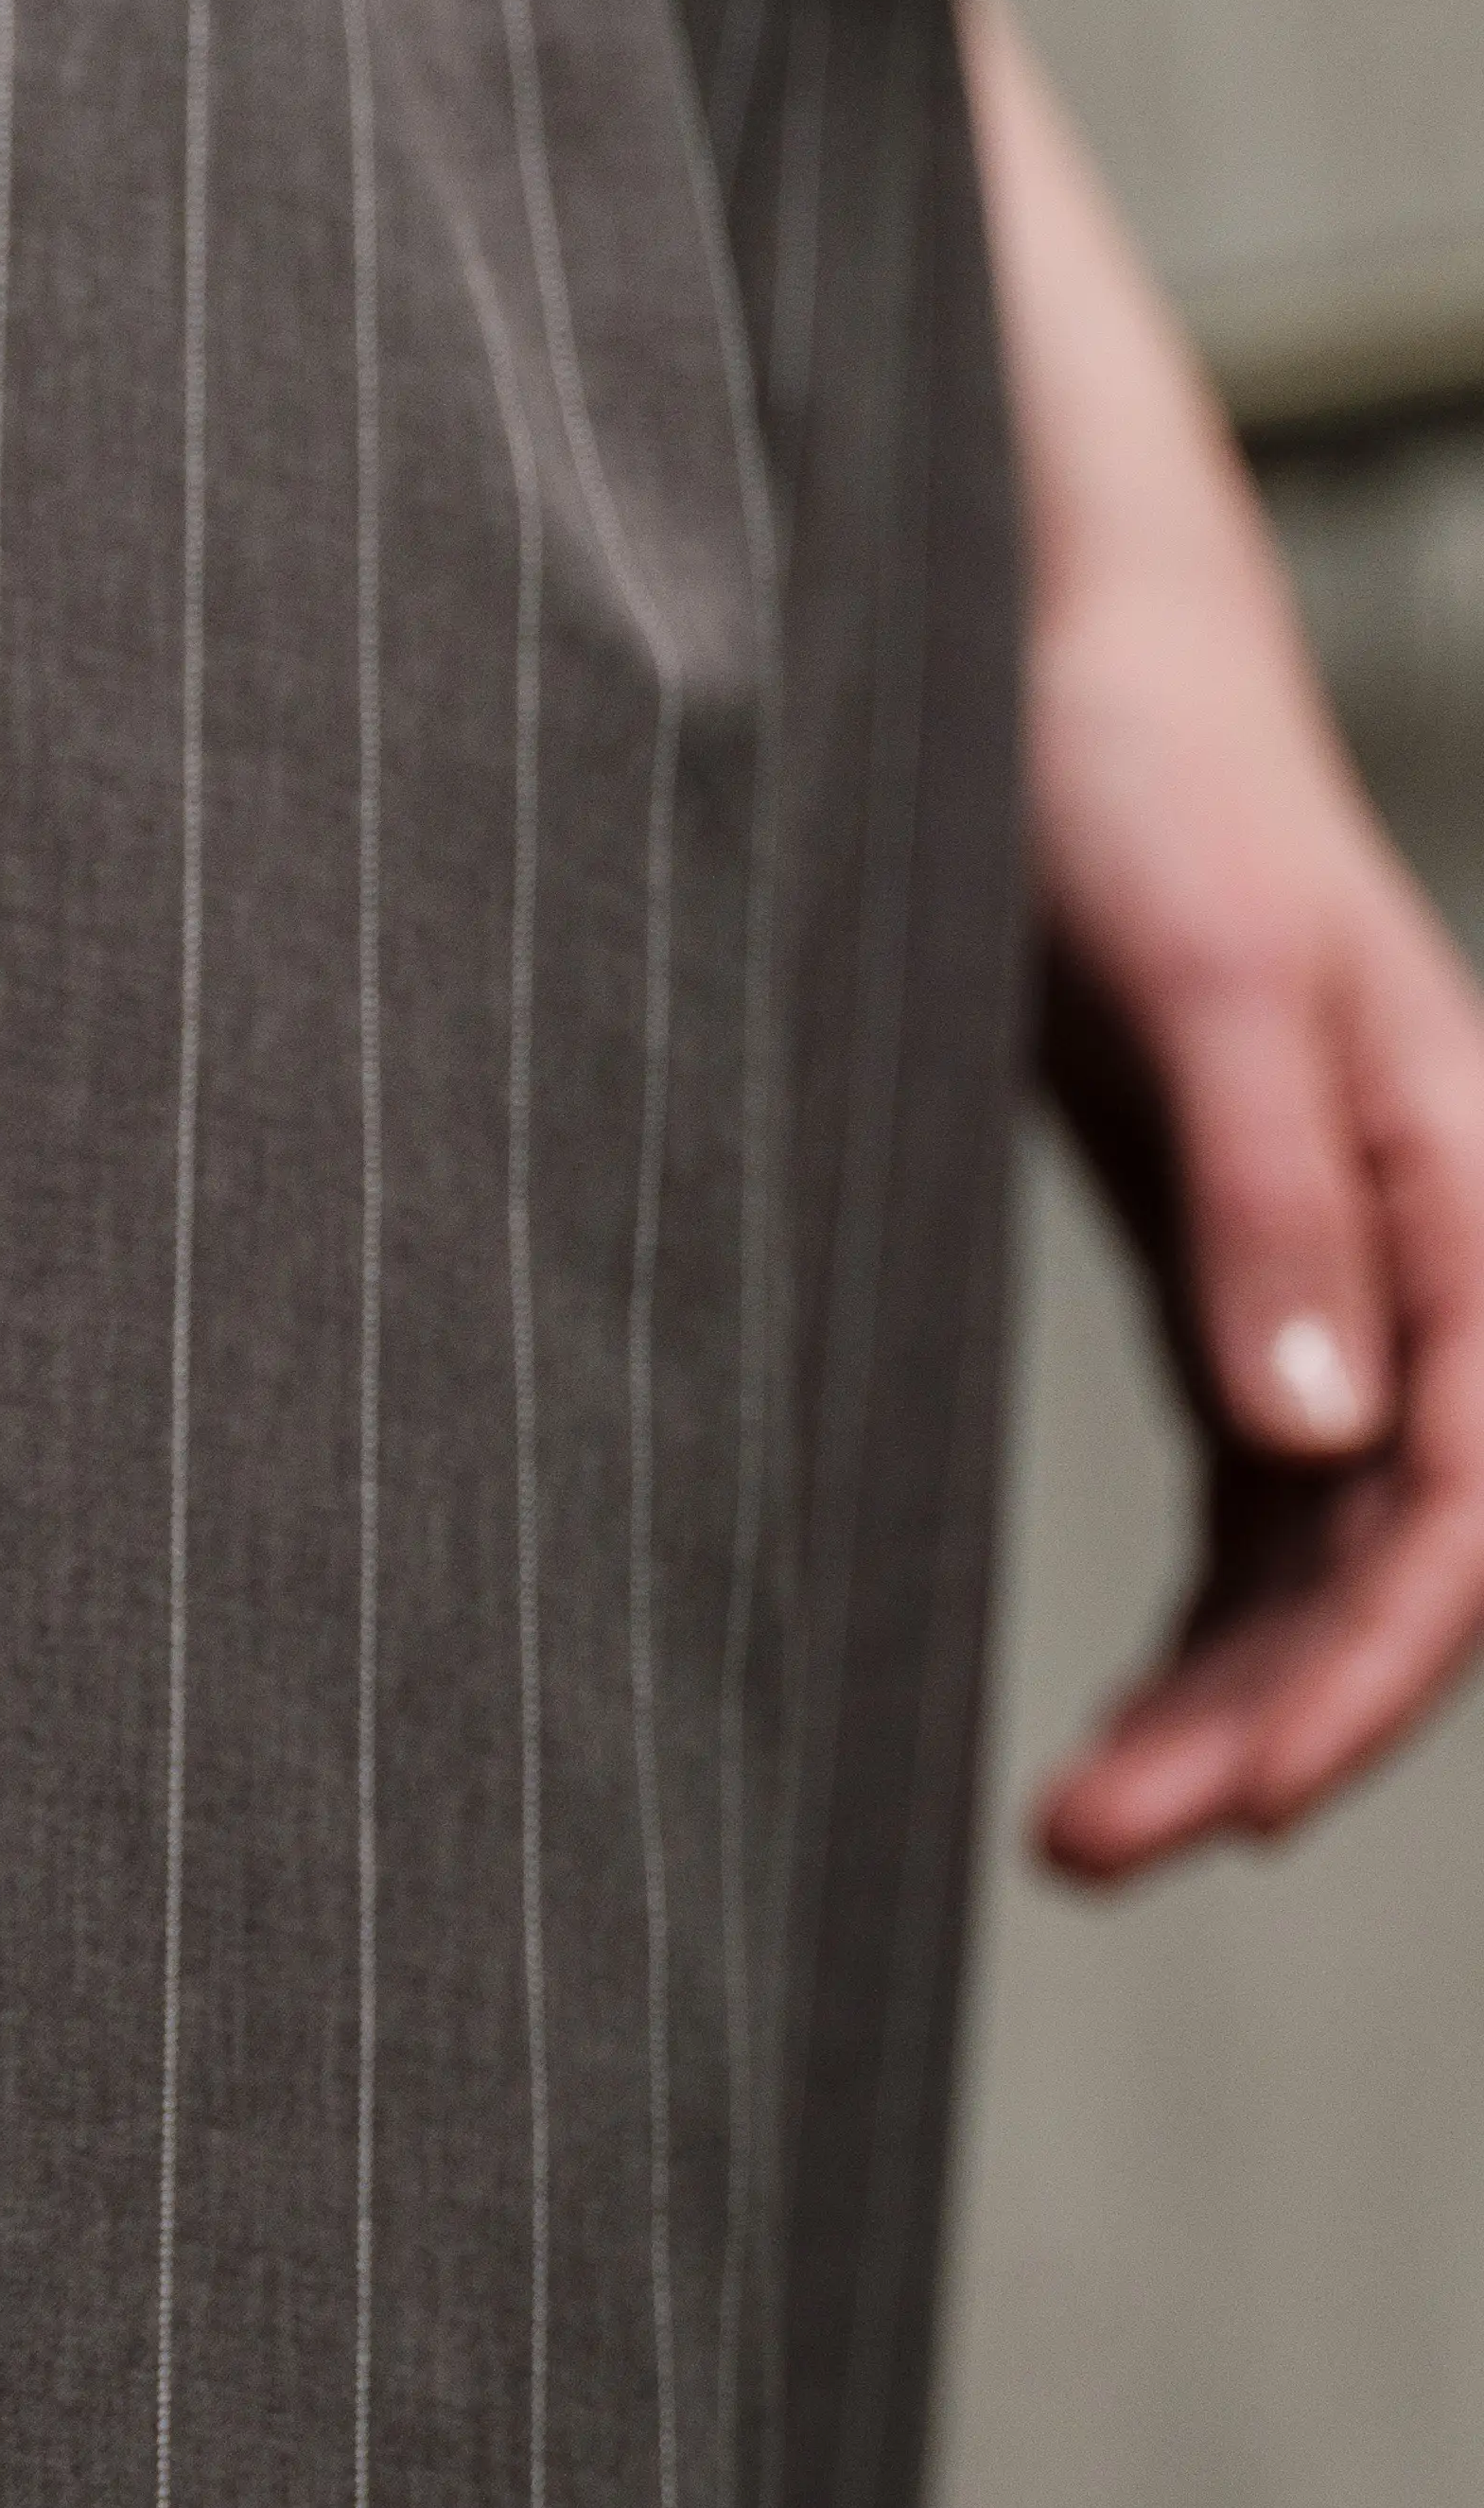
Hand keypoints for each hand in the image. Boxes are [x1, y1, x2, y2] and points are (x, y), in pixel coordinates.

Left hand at [968, 0, 1483, 1875]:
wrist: (1064, 659)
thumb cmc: (1134, 783)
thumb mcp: (1194, 980)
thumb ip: (1269, 1204)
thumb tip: (1327, 1440)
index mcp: (1470, 1185)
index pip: (1472, 1496)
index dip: (1376, 1668)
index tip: (1249, 1806)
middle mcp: (1434, 1248)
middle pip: (1403, 1555)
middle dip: (1275, 1722)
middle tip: (1094, 1849)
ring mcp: (1343, 1273)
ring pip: (1330, 1551)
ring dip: (1234, 1698)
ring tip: (1081, 1835)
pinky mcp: (1249, 1273)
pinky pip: (1271, 1503)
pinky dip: (1214, 1620)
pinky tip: (1128, 1725)